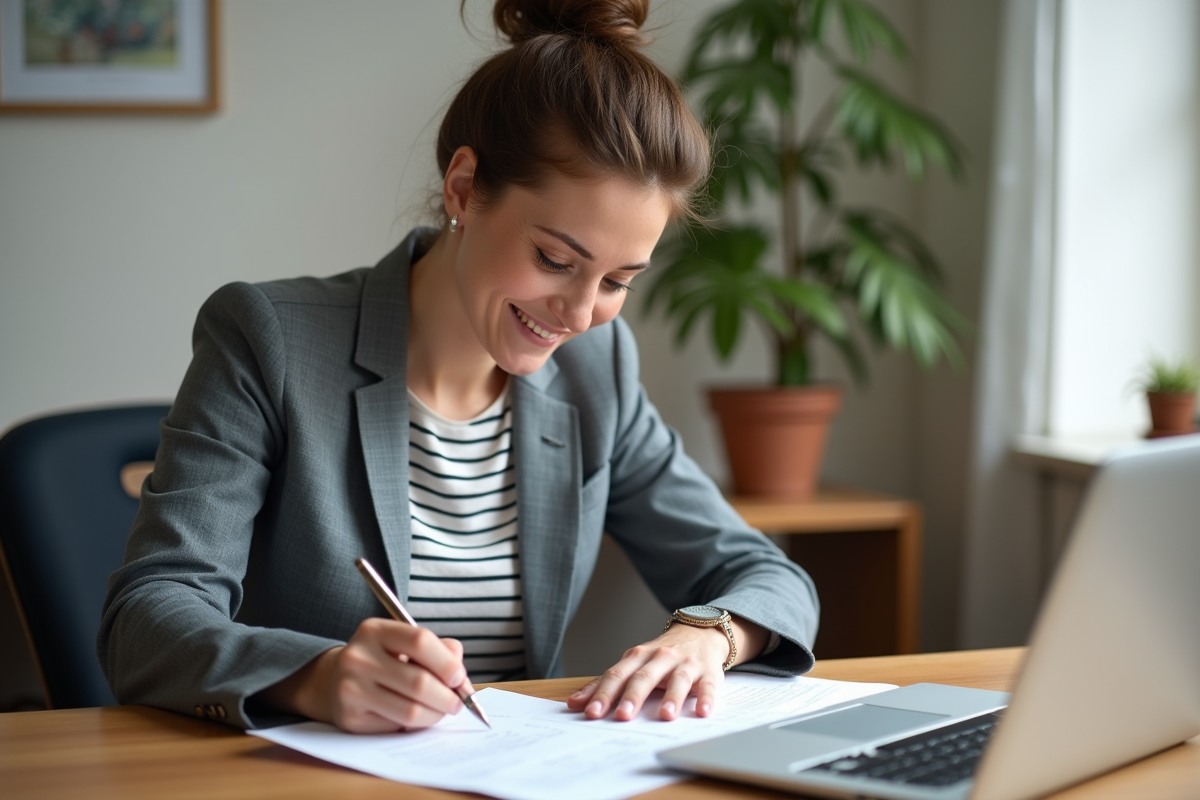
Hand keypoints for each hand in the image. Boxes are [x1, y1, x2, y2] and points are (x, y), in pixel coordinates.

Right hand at [261, 617, 468, 732]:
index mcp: (374, 631)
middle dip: (448, 697)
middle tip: (457, 703)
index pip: (419, 641)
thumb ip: (439, 650)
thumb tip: (460, 677)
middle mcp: (358, 657)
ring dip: (436, 715)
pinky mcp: (350, 718)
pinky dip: (414, 725)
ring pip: (410, 710)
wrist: (333, 680)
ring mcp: (350, 689)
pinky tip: (415, 717)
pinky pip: (396, 726)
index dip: (447, 662)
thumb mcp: (404, 642)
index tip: (458, 677)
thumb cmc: (383, 659)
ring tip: (441, 711)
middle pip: (419, 681)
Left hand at [566, 615, 766, 721]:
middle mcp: (660, 658)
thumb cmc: (660, 656)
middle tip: (622, 716)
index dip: (603, 694)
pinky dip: (706, 699)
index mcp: (637, 657)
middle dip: (632, 696)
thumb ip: (607, 684)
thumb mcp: (633, 664)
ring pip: (677, 680)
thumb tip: (574, 703)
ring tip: (665, 716)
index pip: (617, 676)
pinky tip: (703, 712)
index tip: (591, 713)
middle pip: (643, 677)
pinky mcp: (707, 672)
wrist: (700, 633)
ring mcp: (685, 664)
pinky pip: (708, 686)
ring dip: (671, 697)